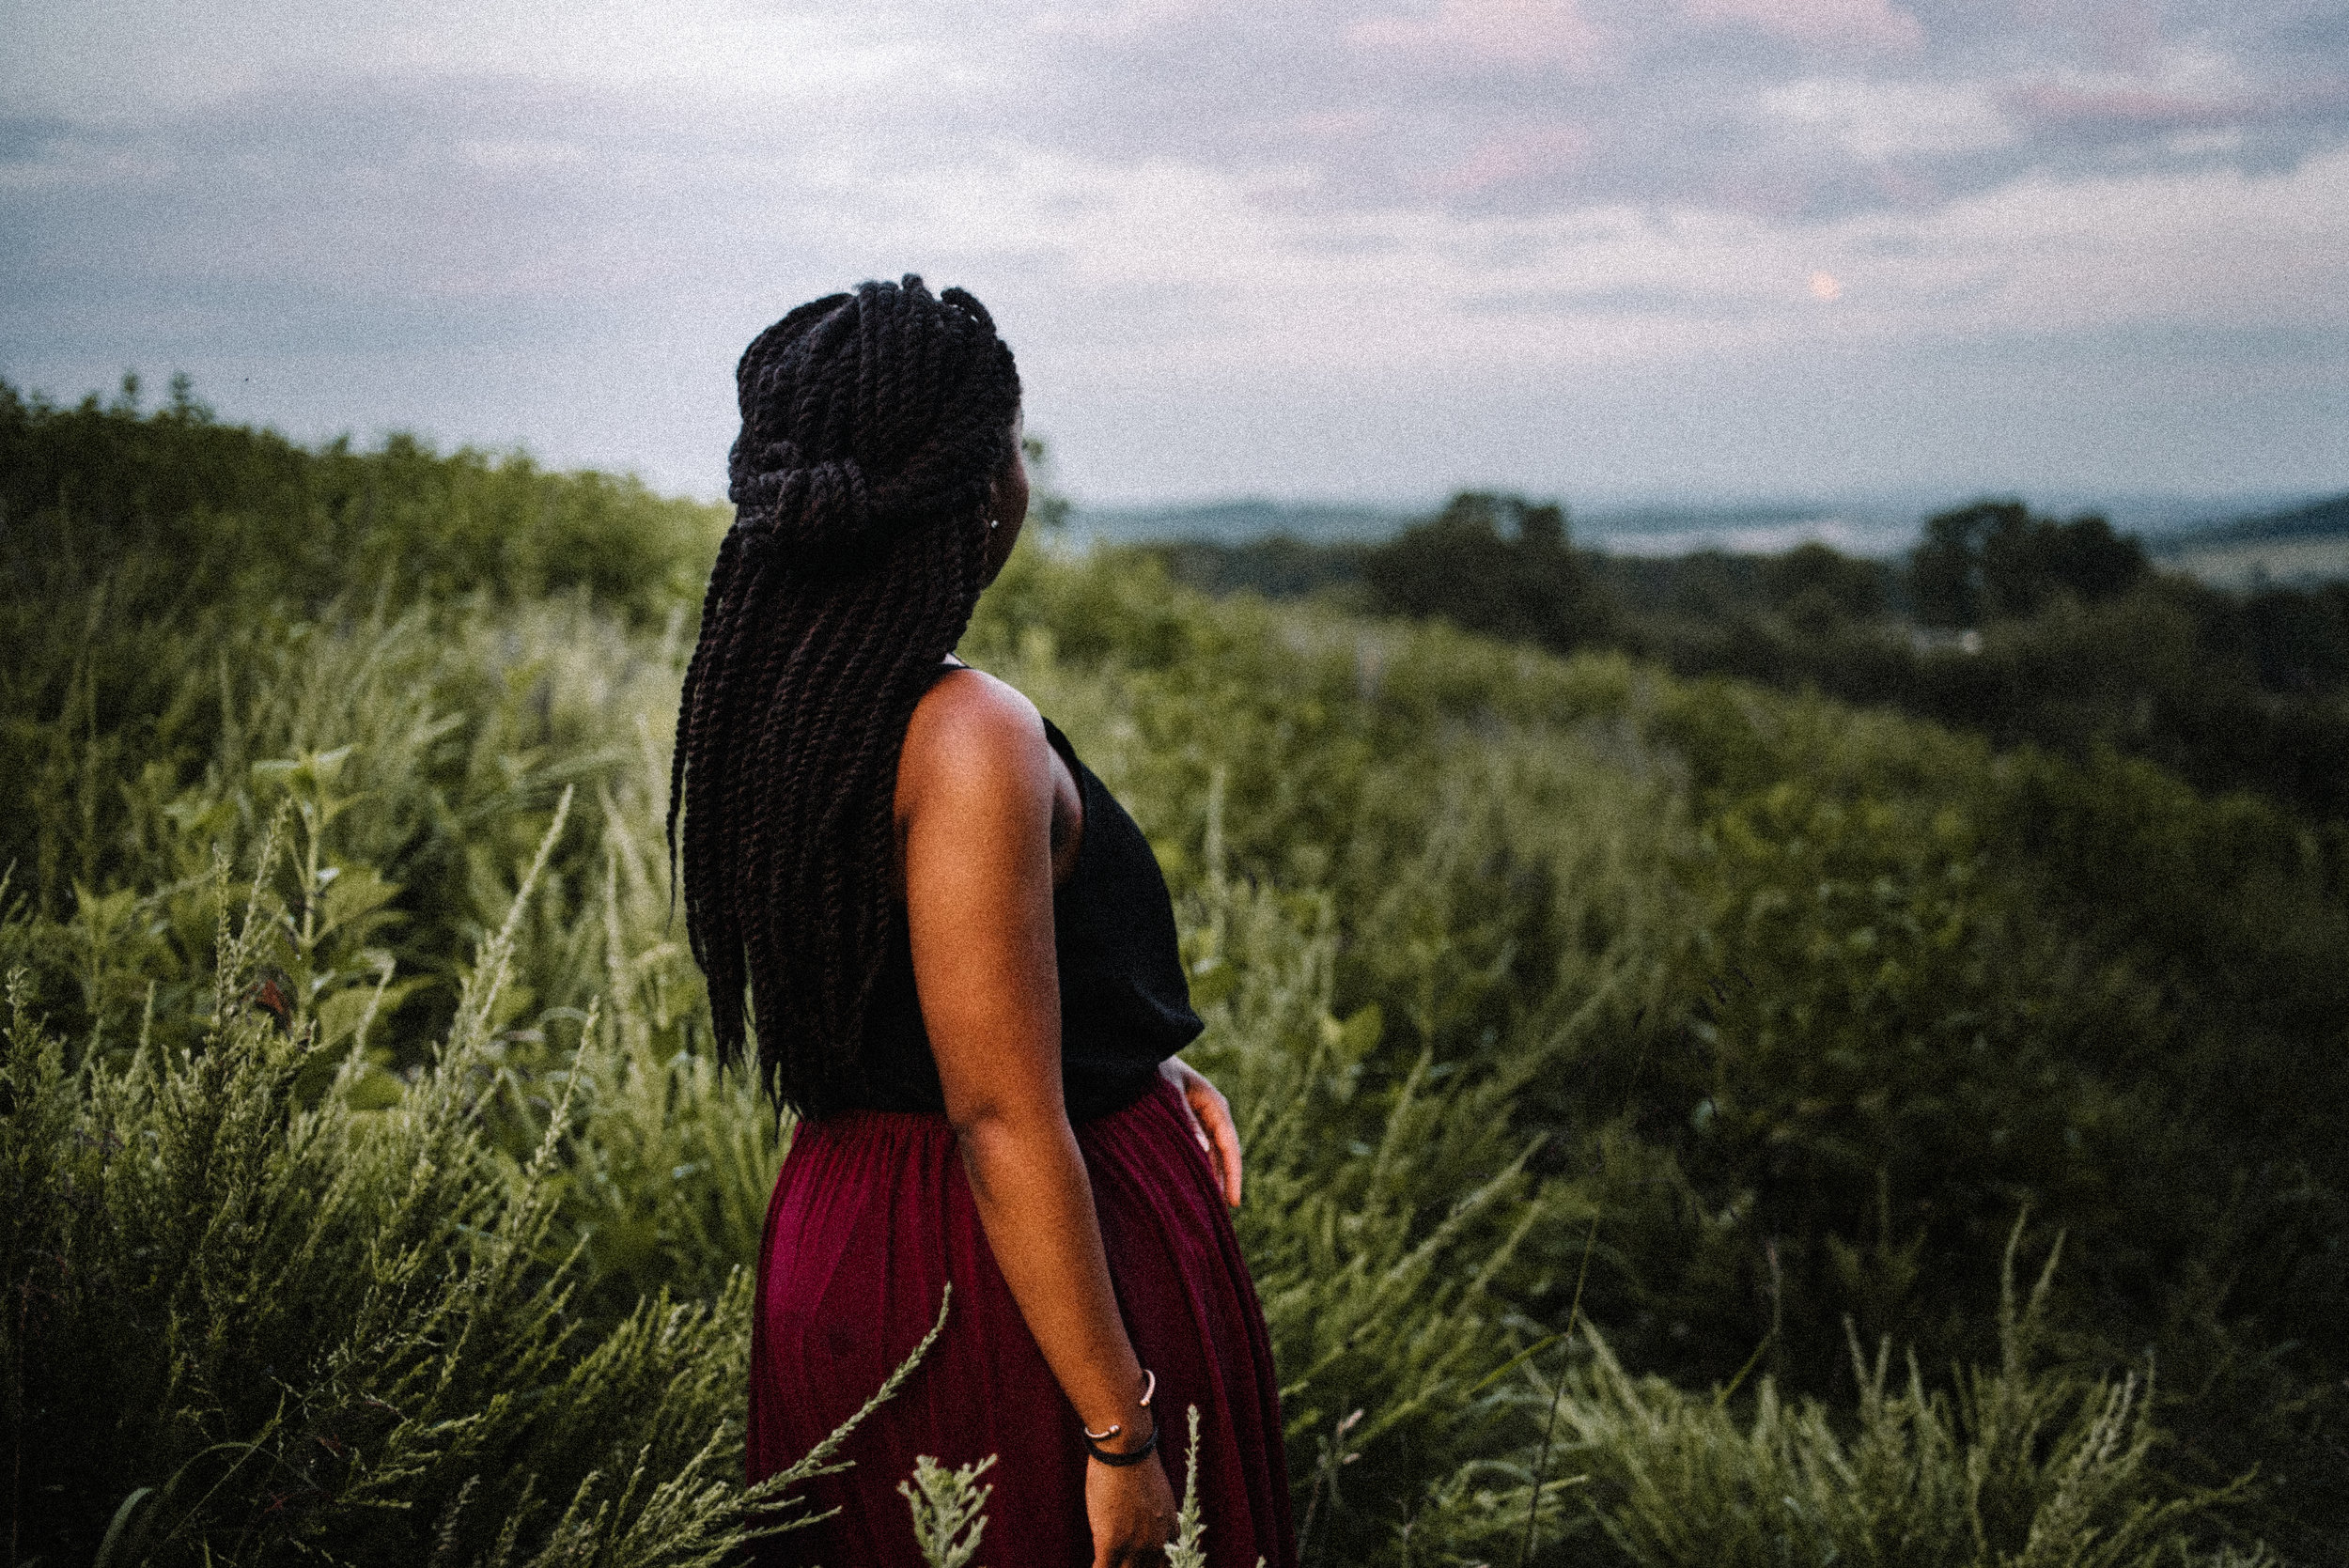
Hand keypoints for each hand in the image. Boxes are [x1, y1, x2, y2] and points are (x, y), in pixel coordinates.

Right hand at [1086, 1444, 1176, 1567]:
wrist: (1126, 1448)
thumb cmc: (1136, 1465)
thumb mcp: (1157, 1498)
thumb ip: (1153, 1520)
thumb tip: (1138, 1528)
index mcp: (1170, 1532)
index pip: (1164, 1566)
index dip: (1147, 1566)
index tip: (1134, 1563)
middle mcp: (1156, 1544)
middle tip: (1118, 1564)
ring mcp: (1135, 1546)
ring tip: (1104, 1564)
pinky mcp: (1111, 1543)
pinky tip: (1094, 1566)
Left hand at [1161, 1057, 1242, 1207]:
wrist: (1144, 1054)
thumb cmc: (1157, 1070)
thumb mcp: (1169, 1092)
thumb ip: (1185, 1119)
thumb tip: (1202, 1149)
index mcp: (1215, 1104)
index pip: (1230, 1146)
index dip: (1233, 1175)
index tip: (1233, 1202)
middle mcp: (1213, 1114)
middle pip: (1223, 1155)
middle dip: (1223, 1183)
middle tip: (1220, 1215)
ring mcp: (1203, 1119)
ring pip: (1212, 1155)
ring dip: (1210, 1177)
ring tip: (1207, 1207)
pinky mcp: (1190, 1123)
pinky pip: (1199, 1150)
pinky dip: (1198, 1167)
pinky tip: (1193, 1185)